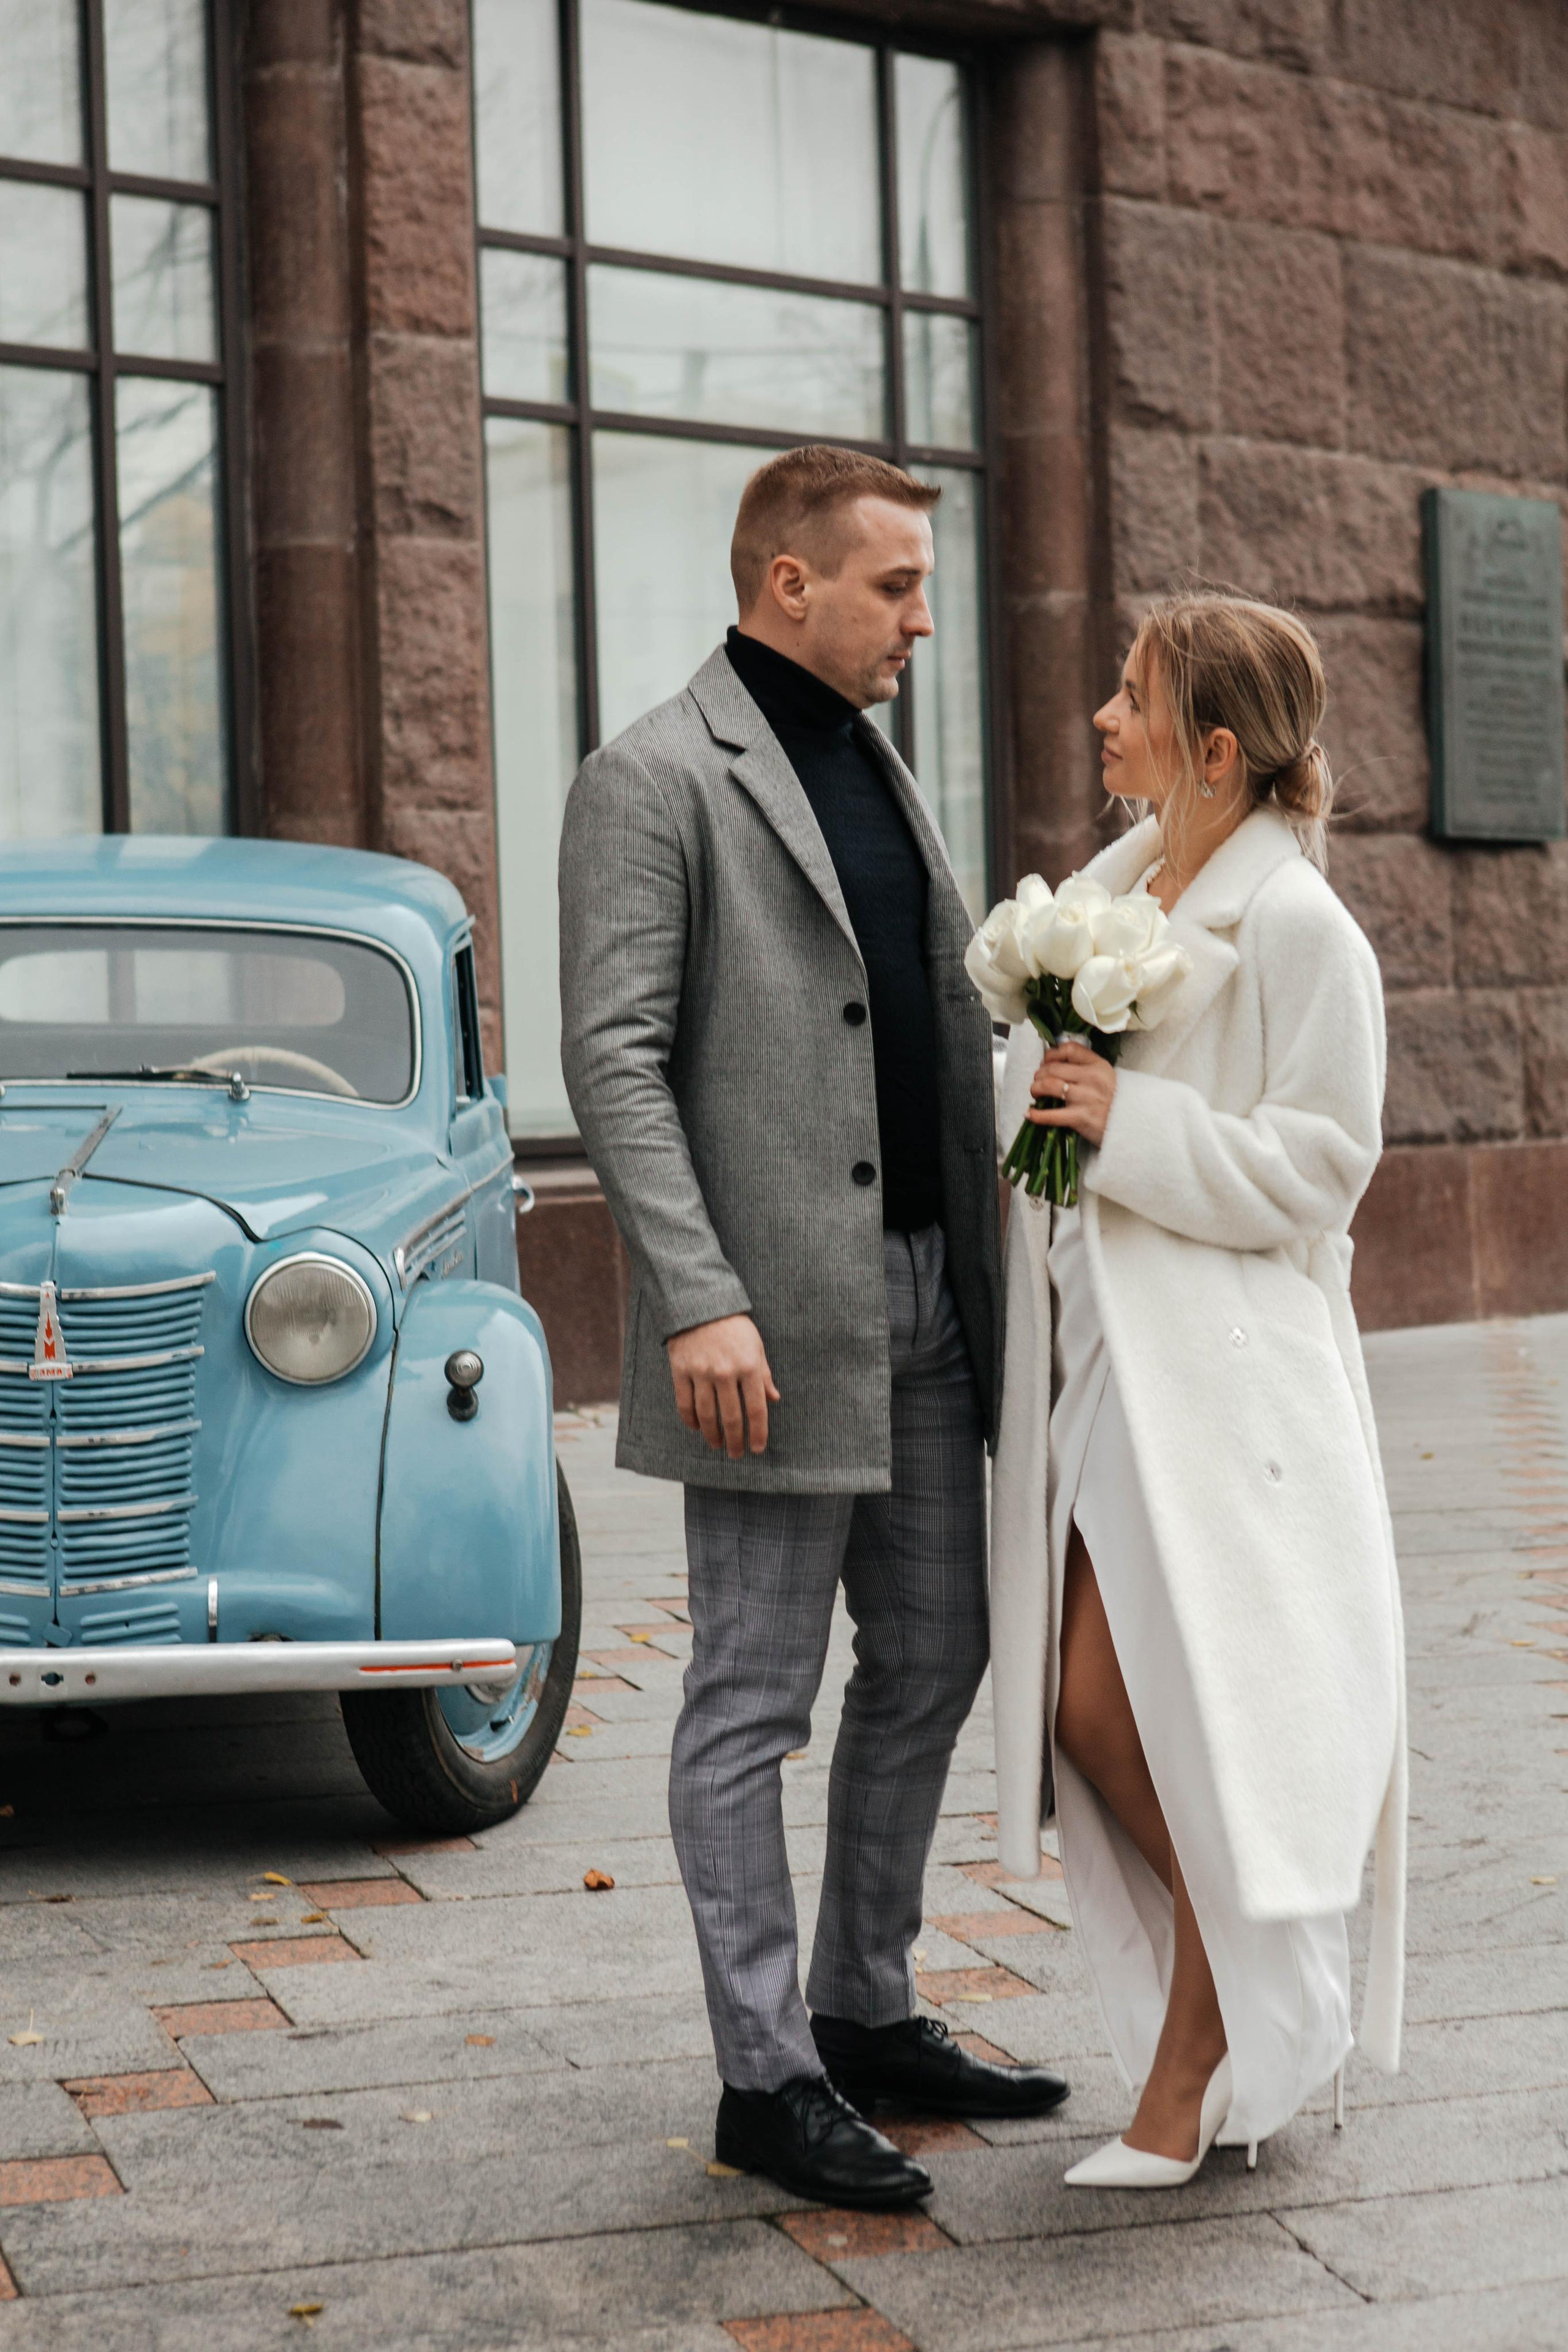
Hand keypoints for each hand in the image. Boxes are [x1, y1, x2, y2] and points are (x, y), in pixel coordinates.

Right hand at [667, 1314, 780, 1458]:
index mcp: (749, 1366)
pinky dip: (690, 1419)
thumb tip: (774, 1399)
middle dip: (735, 1441)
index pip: (756, 1409)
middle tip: (736, 1454)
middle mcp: (726, 1372)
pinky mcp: (681, 1370)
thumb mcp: (756, 1346)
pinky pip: (685, 1403)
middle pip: (731, 1417)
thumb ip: (764, 1374)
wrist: (700, 1303)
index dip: (758, 1433)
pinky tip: (696, 1428)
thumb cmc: (734, 1326)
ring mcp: (701, 1372)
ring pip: (707, 1414)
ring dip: (713, 1435)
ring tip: (717, 1445)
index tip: (758, 1448)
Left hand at [1027, 1037, 1115, 1148]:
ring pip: (1048, 1086)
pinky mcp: (1080, 1118)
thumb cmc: (1117, 1101)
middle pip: (1053, 1068)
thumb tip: (1055, 1062)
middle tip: (1038, 1080)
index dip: (1051, 1054)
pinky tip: (1029, 1114)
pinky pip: (1051, 1115)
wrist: (1133, 1124)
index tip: (1045, 1061)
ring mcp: (1085, 1098)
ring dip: (1035, 1088)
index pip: (1068, 1049)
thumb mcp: (1106, 1076)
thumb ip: (1086, 1067)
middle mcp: (1091, 1078)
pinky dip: (1036, 1115)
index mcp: (1098, 1065)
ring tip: (1035, 1092)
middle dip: (1039, 1074)